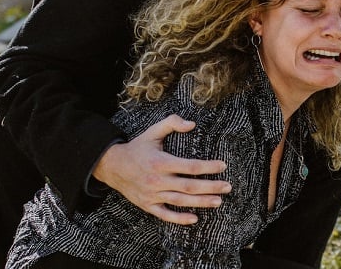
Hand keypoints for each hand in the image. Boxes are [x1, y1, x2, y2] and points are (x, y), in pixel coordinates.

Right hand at [92, 114, 231, 224]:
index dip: (208, 167)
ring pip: (180, 201)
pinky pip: (165, 215)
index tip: (223, 166)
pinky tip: (195, 218)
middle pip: (189, 186)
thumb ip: (172, 123)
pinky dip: (180, 219)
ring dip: (201, 202)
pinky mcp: (147, 205)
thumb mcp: (153, 131)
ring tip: (218, 201)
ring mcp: (152, 195)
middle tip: (228, 187)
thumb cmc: (138, 148)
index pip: (190, 166)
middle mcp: (157, 180)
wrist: (112, 166)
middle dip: (211, 187)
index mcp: (160, 162)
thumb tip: (192, 124)